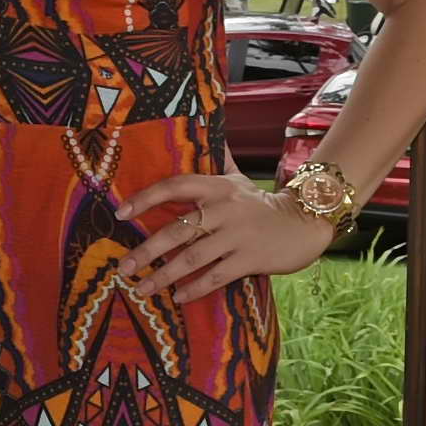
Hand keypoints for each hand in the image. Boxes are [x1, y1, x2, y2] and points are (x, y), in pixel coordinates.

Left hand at [117, 170, 334, 302]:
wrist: (305, 223)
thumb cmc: (261, 205)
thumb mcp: (238, 179)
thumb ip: (216, 162)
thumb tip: (200, 128)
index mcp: (216, 187)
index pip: (174, 186)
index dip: (145, 198)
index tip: (120, 213)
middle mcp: (224, 208)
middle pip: (177, 230)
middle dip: (146, 251)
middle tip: (123, 268)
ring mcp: (237, 235)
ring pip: (192, 257)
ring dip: (164, 275)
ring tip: (143, 288)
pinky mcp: (251, 258)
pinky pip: (216, 276)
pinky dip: (195, 288)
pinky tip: (177, 296)